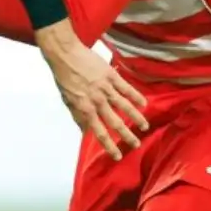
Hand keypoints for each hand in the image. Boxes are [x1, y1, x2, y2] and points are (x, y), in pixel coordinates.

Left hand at [34, 24, 147, 158]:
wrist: (65, 55)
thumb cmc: (65, 79)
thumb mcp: (67, 101)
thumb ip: (78, 116)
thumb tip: (84, 132)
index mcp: (85, 109)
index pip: (99, 132)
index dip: (109, 146)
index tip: (117, 156)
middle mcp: (97, 101)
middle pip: (115, 123)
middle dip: (127, 136)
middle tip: (136, 145)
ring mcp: (105, 88)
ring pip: (124, 106)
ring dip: (136, 118)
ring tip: (145, 126)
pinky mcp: (111, 76)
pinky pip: (127, 88)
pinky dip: (136, 97)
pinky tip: (144, 104)